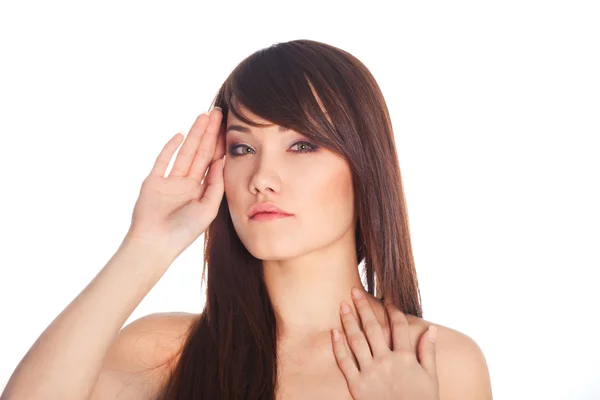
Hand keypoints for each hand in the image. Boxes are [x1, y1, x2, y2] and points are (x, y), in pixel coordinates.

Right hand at [125, 107, 225, 261]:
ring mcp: (169, 182)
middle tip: (218, 112)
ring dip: (194, 134)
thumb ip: (216, 185)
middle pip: (200, 153)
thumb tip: (224, 161)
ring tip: (204, 116)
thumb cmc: (183, 232)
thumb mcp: (208, 209)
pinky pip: (163, 161)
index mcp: (201, 192)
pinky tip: (180, 134)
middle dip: (209, 133)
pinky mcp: (153, 182)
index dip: (221, 145)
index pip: (213, 163)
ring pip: (185, 152)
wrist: (155, 244)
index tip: (229, 128)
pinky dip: (170, 148)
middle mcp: (186, 184)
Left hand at [332, 287, 439, 399]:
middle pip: (373, 328)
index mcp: (405, 357)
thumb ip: (428, 352)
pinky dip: (338, 346)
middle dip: (363, 307)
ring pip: (356, 340)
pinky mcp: (356, 386)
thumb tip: (431, 329)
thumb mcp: (431, 378)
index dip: (392, 309)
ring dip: (348, 321)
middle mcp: (387, 361)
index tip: (386, 297)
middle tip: (354, 291)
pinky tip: (333, 332)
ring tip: (342, 305)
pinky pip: (345, 362)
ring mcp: (370, 373)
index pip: (398, 326)